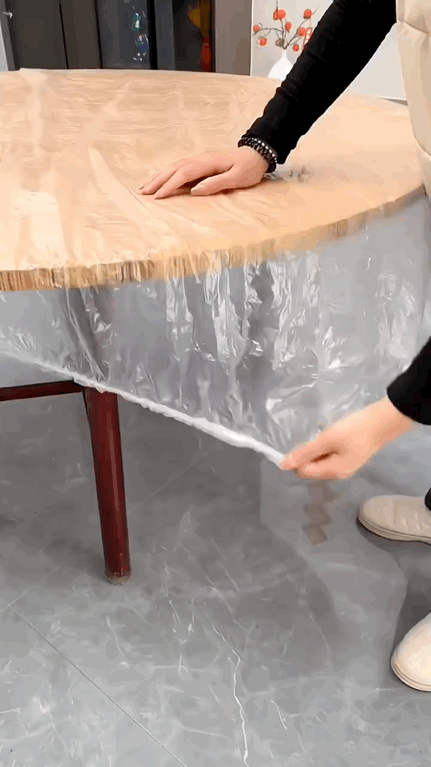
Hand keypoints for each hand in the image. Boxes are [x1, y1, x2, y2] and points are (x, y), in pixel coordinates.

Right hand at [138, 146, 268, 199]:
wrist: (256, 154)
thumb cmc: (248, 169)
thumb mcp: (236, 179)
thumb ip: (216, 184)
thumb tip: (195, 191)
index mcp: (207, 163)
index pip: (183, 174)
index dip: (170, 185)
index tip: (158, 197)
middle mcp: (199, 159)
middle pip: (173, 169)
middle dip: (157, 181)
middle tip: (143, 193)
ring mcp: (199, 159)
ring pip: (173, 167)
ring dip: (158, 176)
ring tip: (144, 187)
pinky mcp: (200, 163)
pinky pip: (178, 167)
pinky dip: (166, 173)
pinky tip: (160, 179)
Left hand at [280, 398, 414, 480]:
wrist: (384, 421)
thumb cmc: (354, 430)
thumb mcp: (327, 439)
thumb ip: (305, 452)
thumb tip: (283, 466)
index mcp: (334, 472)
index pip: (304, 472)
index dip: (299, 458)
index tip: (303, 441)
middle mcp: (339, 473)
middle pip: (312, 468)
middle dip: (309, 454)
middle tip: (317, 436)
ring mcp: (346, 465)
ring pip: (321, 460)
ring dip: (318, 448)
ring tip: (325, 434)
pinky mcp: (350, 456)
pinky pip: (330, 455)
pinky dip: (327, 446)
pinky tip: (332, 434)